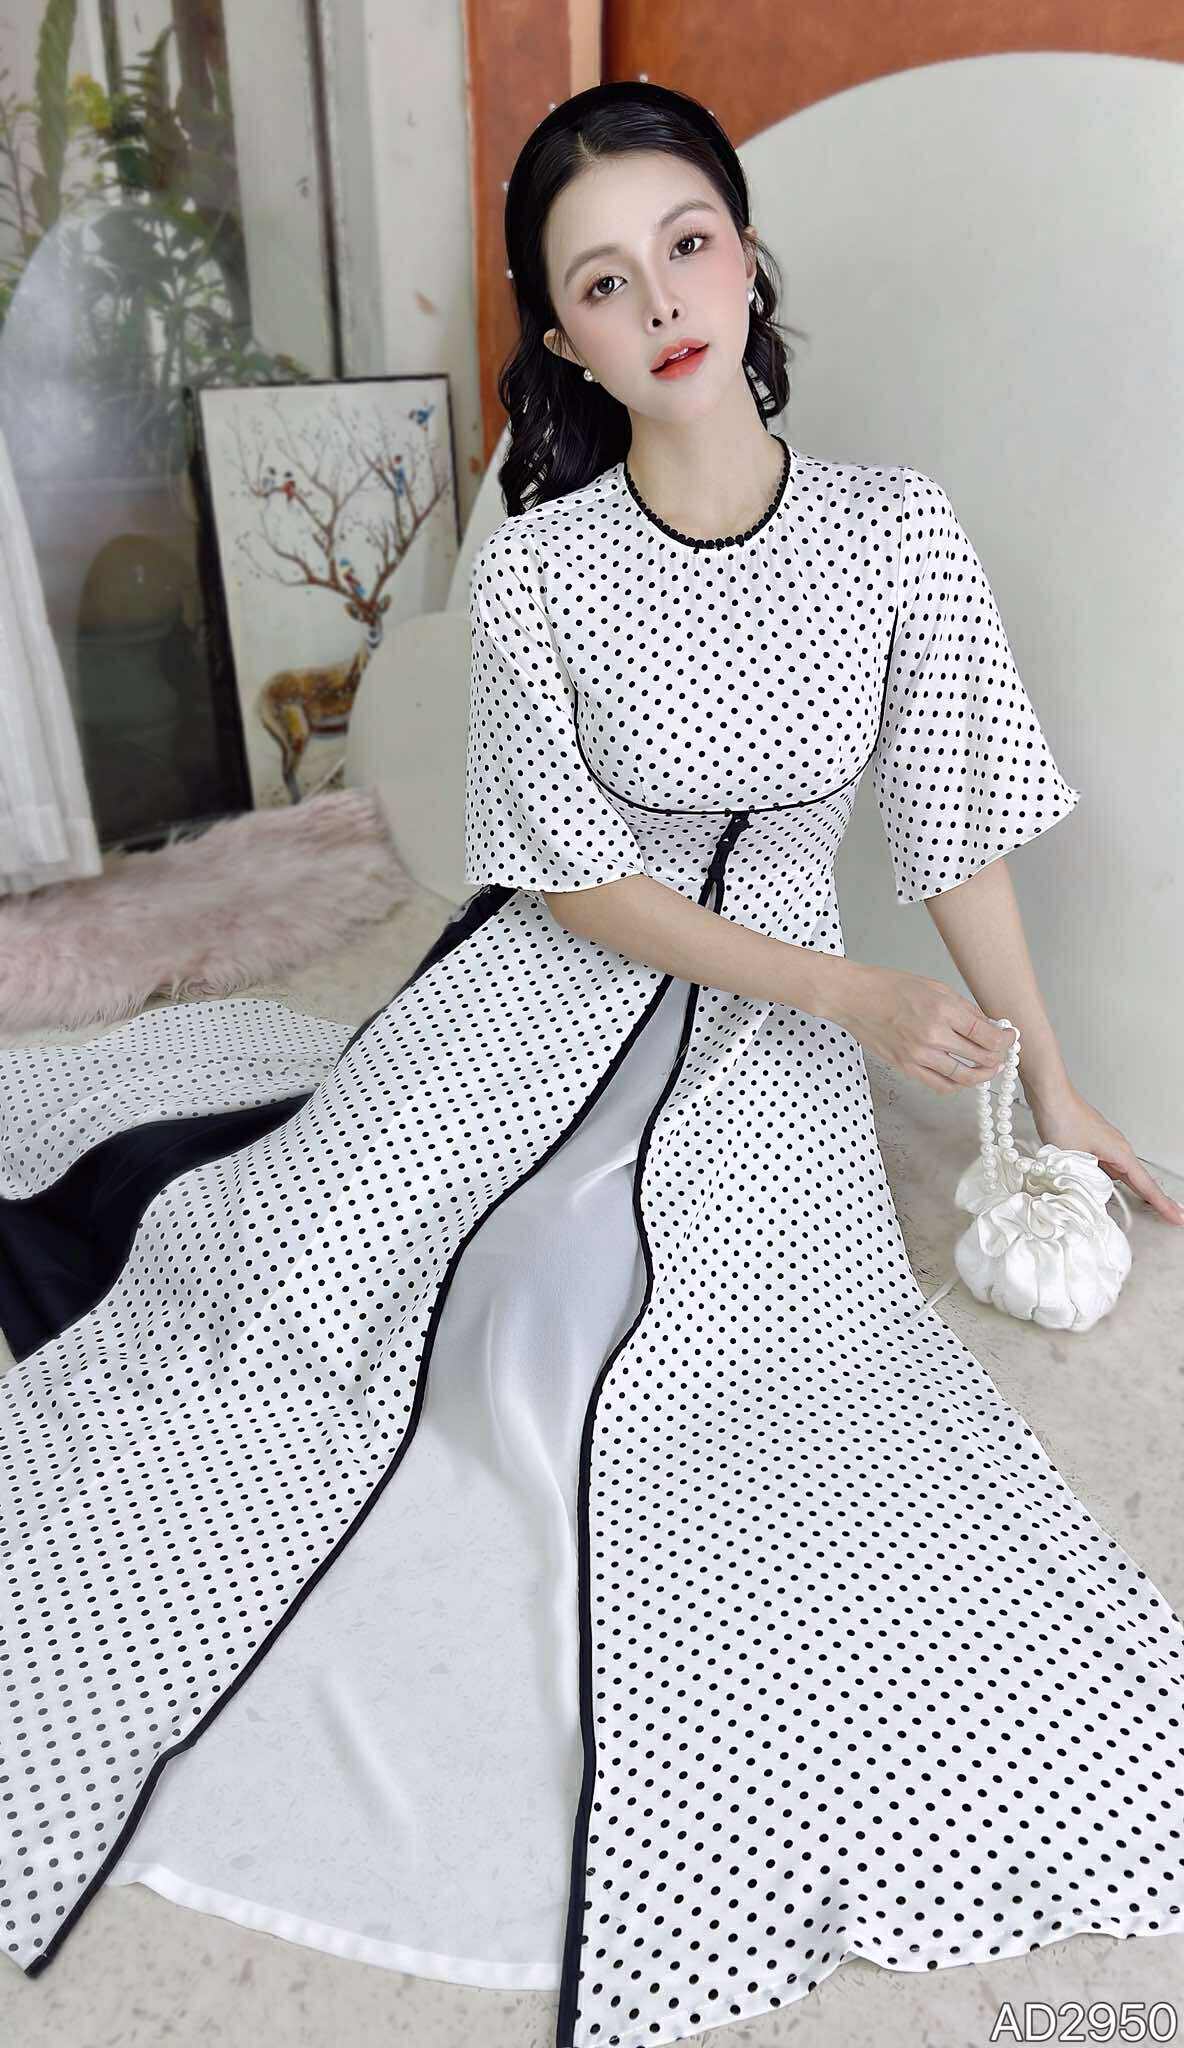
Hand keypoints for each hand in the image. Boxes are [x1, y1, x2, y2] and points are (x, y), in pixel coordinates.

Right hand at [825, 963, 1016, 1094]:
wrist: (855, 998)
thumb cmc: (890, 987)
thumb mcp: (936, 988)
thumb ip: (965, 1010)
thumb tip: (989, 1028)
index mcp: (943, 1010)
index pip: (988, 1035)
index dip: (1005, 1040)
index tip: (1010, 1037)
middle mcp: (933, 1035)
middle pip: (981, 1058)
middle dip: (998, 1057)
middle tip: (1001, 1053)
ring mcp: (919, 1055)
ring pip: (964, 1077)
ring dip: (982, 1074)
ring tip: (988, 1069)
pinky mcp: (906, 1067)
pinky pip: (941, 1085)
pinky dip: (957, 1084)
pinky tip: (963, 1076)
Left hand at [1027, 1083, 1183, 1227]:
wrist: (1051, 1095)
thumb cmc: (1063, 1119)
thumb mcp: (1074, 1161)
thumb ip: (1085, 1184)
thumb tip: (1091, 1200)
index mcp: (1120, 1153)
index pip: (1146, 1186)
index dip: (1163, 1204)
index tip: (1178, 1217)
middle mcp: (1118, 1148)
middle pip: (1140, 1181)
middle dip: (1156, 1200)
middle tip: (1173, 1216)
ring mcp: (1107, 1144)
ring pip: (1123, 1174)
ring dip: (1134, 1190)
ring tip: (1149, 1207)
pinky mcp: (1094, 1142)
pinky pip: (1109, 1167)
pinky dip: (1114, 1180)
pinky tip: (1106, 1188)